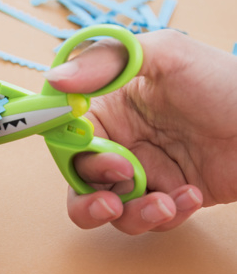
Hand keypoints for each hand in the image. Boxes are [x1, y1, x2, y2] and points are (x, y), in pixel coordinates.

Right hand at [44, 29, 236, 234]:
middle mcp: (120, 140)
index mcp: (109, 106)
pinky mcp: (168, 196)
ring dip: (132, 214)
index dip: (65, 147)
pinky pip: (148, 219)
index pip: (65, 131)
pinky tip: (192, 196)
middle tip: (113, 199)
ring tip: (165, 203)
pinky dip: (167, 215)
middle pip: (78, 179)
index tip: (82, 152)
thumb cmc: (226, 83)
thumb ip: (108, 61)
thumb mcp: (168, 54)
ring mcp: (143, 171)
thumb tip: (54, 79)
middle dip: (91, 197)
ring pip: (108, 208)